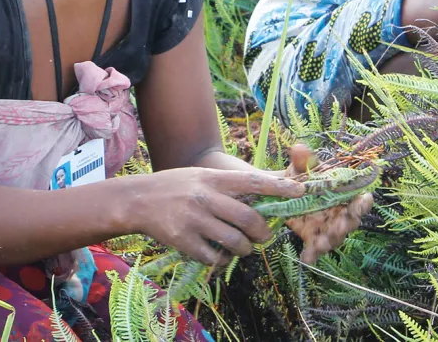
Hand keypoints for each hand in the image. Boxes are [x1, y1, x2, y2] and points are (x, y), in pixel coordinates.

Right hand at [135, 167, 302, 265]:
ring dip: (246, 250)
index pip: (252, 181)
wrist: (137, 200)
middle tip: (264, 236)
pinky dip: (222, 259)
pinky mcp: (183, 240)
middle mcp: (205, 197)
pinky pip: (214, 257)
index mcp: (212, 178)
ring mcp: (193, 220)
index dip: (278, 187)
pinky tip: (219, 255)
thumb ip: (227, 186)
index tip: (300, 191)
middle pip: (248, 218)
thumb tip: (263, 195)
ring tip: (244, 248)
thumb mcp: (200, 176)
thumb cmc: (174, 186)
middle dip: (263, 232)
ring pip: (235, 242)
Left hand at [281, 144, 373, 263]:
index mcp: (343, 196)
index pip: (359, 201)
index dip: (363, 202)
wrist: (285, 193)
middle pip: (349, 222)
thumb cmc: (303, 178)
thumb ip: (302, 160)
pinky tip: (305, 258)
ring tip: (322, 243)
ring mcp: (327, 229)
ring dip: (330, 241)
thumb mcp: (301, 168)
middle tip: (341, 224)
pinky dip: (311, 255)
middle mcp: (340, 215)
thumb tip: (299, 148)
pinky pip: (314, 250)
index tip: (365, 198)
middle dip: (347, 224)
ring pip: (334, 238)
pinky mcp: (312, 239)